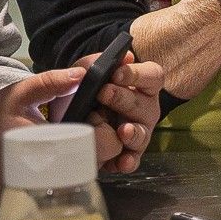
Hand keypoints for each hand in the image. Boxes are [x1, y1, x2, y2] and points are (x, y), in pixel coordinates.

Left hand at [69, 52, 165, 171]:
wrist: (68, 115)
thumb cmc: (86, 89)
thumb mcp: (87, 70)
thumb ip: (98, 61)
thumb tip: (124, 57)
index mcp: (141, 86)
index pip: (152, 76)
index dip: (137, 75)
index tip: (116, 74)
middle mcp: (144, 109)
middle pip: (144, 105)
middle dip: (123, 99)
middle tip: (103, 93)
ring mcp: (138, 132)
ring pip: (142, 134)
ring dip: (133, 133)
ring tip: (123, 130)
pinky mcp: (127, 154)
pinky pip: (133, 160)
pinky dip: (127, 162)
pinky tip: (122, 162)